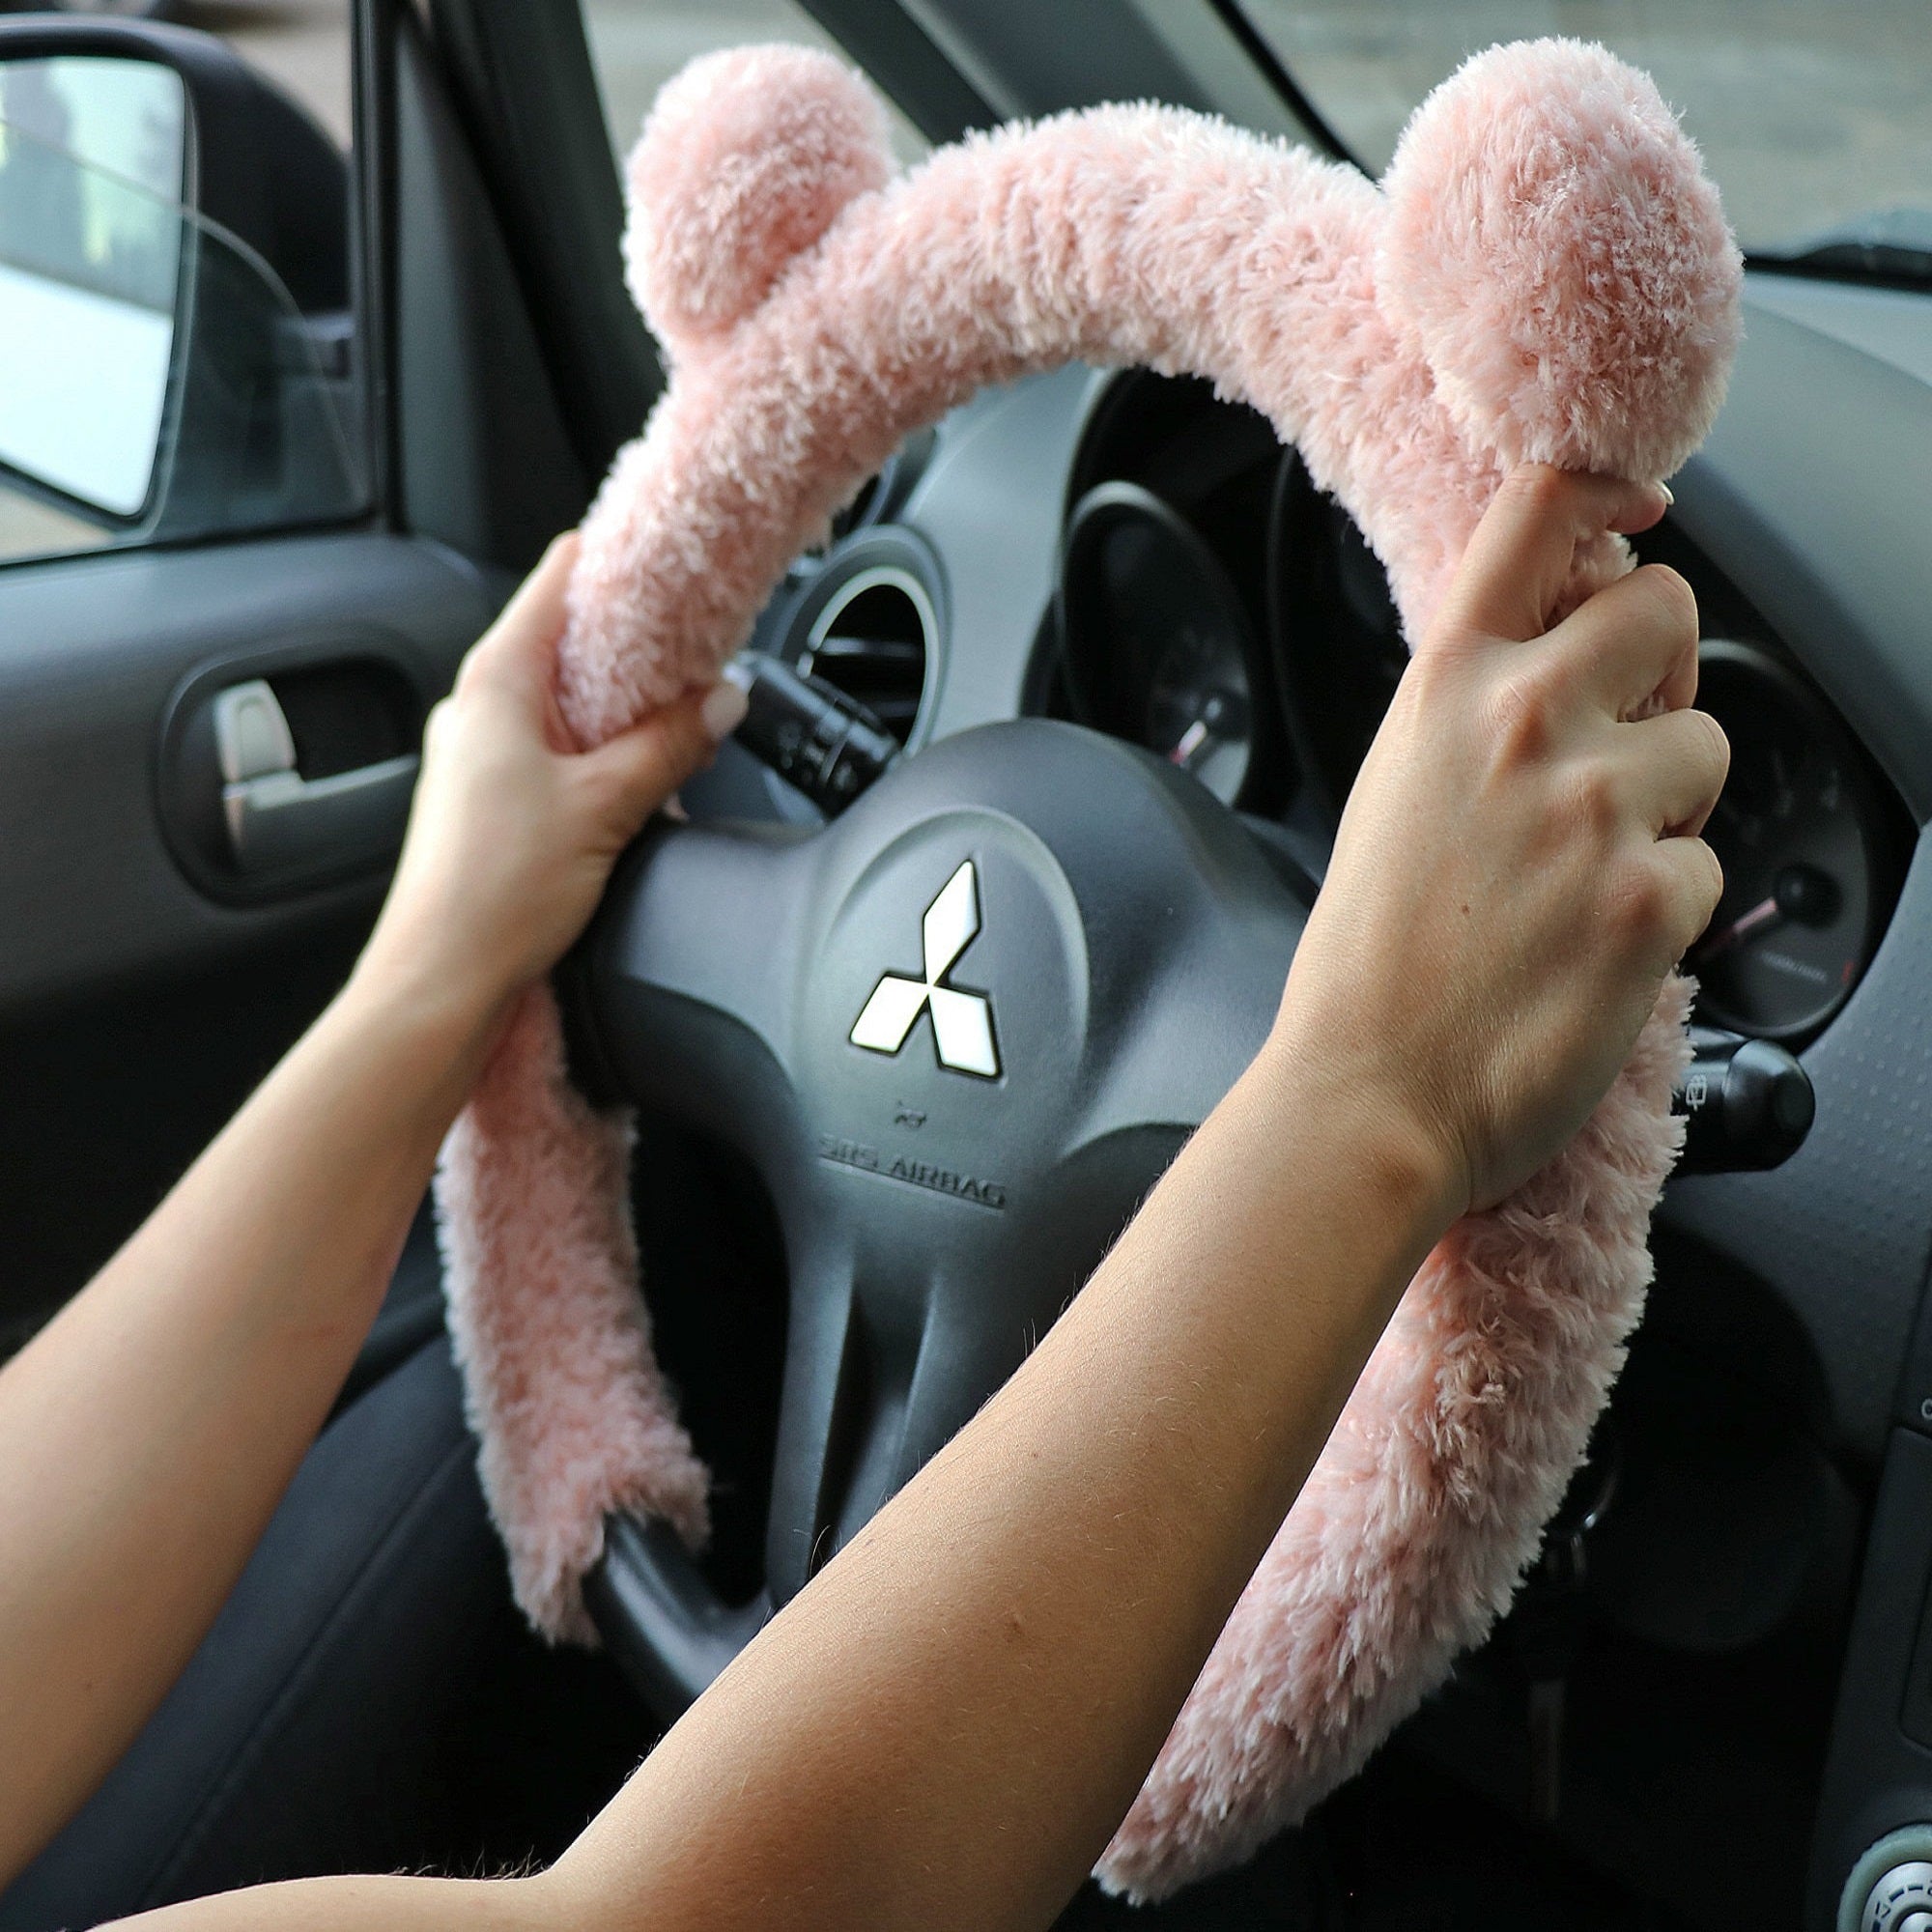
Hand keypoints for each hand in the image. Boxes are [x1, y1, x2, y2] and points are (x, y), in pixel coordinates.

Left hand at [356, 534, 747, 1030]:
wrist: (440, 977)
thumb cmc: (494, 892)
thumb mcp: (607, 804)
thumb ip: (670, 744)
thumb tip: (721, 702)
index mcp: (496, 681)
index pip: (559, 578)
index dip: (621, 564)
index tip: (677, 567)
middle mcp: (479, 706)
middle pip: (568, 640)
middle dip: (638, 644)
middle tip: (703, 651)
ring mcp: (481, 752)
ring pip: (565, 700)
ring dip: (624, 705)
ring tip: (684, 718)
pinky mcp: (490, 796)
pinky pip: (555, 747)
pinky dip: (600, 748)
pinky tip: (640, 776)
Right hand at [1273, 466, 1727, 1217]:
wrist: (1368, 1092)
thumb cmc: (1369, 961)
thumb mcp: (1393, 788)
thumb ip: (1475, 707)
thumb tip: (1568, 648)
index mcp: (1445, 686)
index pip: (1543, 512)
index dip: (1609, 494)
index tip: (1636, 517)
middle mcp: (1524, 722)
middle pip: (1666, 607)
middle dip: (1660, 670)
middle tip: (1621, 740)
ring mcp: (1596, 806)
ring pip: (1707, 746)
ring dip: (1668, 805)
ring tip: (1585, 874)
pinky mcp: (1653, 897)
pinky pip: (1709, 866)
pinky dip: (1667, 907)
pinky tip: (1593, 943)